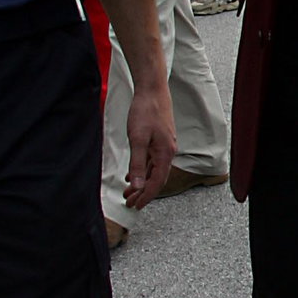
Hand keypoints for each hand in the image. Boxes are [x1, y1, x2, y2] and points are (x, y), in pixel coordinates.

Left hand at [123, 78, 177, 208]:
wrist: (152, 90)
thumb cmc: (146, 112)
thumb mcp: (138, 139)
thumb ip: (137, 164)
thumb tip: (138, 186)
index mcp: (165, 154)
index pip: (156, 183)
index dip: (146, 197)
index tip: (136, 207)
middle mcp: (168, 152)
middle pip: (157, 179)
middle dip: (144, 193)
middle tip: (130, 203)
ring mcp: (164, 146)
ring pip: (154, 171)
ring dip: (142, 183)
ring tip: (129, 192)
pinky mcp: (159, 140)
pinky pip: (152, 161)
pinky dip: (143, 170)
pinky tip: (134, 174)